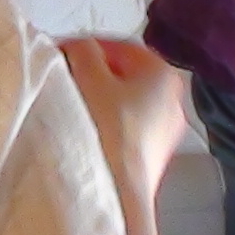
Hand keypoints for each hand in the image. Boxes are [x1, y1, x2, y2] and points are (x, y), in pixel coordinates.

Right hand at [59, 38, 186, 189]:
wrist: (119, 187)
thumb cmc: (107, 127)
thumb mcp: (89, 78)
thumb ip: (84, 51)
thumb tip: (81, 47)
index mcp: (163, 74)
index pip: (120, 47)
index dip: (86, 47)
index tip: (60, 53)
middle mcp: (174, 100)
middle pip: (124, 75)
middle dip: (93, 74)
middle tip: (64, 77)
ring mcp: (167, 130)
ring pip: (126, 102)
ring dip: (99, 98)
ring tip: (72, 104)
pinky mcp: (155, 155)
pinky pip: (128, 127)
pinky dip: (108, 121)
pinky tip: (87, 130)